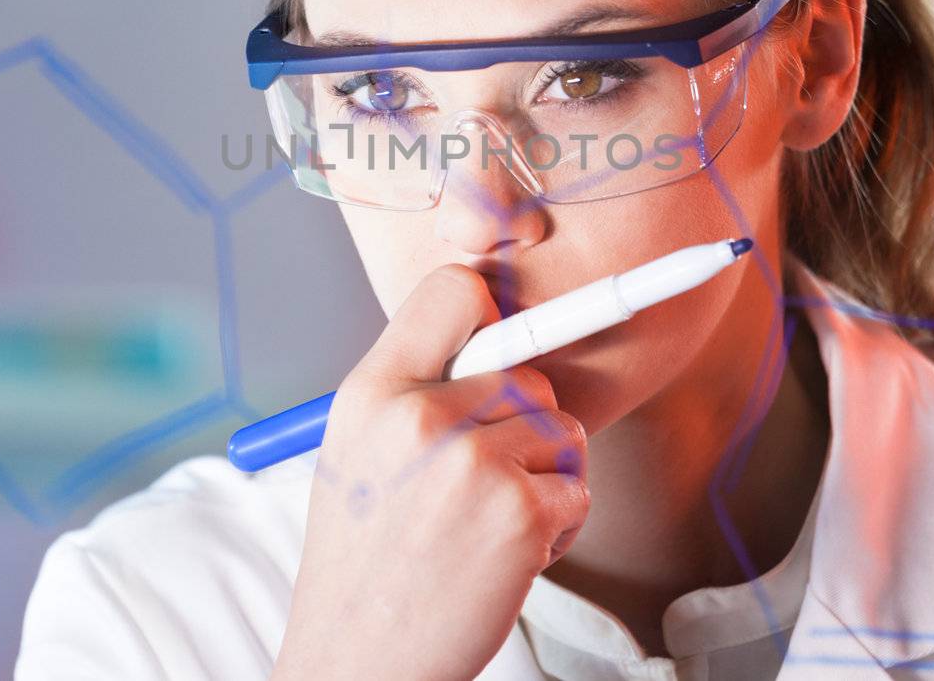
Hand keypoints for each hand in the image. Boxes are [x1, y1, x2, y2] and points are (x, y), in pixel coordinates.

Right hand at [271, 265, 589, 680]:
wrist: (359, 659)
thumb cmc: (365, 560)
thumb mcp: (355, 452)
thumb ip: (414, 392)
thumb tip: (496, 340)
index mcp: (371, 390)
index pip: (454, 289)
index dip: (488, 313)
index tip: (494, 346)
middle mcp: (419, 413)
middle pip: (526, 372)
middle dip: (524, 425)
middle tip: (483, 480)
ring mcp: (472, 461)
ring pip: (561, 430)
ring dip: (547, 476)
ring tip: (490, 523)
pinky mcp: (519, 510)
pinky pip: (577, 488)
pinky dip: (558, 525)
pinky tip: (507, 558)